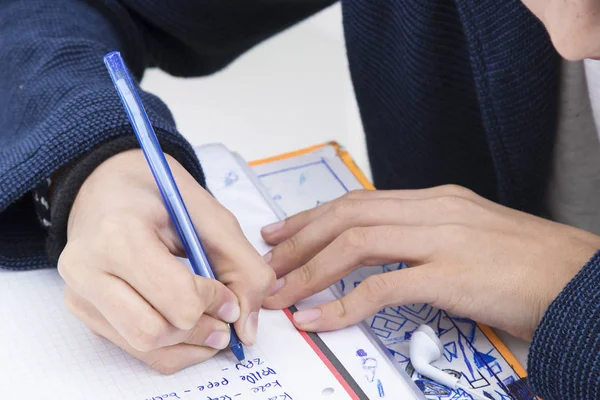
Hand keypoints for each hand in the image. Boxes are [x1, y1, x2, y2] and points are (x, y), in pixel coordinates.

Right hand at [58, 149, 273, 373]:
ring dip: (189, 344)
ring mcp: (80, 295)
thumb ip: (243, 267)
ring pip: (144, 348)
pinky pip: (133, 350)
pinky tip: (189, 329)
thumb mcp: (210, 215)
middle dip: (202, 330)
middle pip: (155, 332)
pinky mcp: (84, 312)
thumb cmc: (158, 192)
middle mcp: (88, 270)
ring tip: (212, 325)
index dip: (215, 302)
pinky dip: (171, 348)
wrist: (105, 185)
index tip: (229, 295)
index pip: (178, 297)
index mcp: (120, 235)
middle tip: (225, 318)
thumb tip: (247, 330)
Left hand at [261, 185, 599, 339]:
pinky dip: (342, 304)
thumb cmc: (528, 263)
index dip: (314, 217)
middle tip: (271, 261)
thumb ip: (426, 237)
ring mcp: (442, 240)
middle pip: (347, 216)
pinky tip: (317, 318)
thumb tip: (384, 253)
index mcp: (435, 200)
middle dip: (300, 239)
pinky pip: (382, 288)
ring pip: (355, 244)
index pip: (359, 201)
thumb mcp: (470, 236)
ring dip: (310, 269)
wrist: (581, 279)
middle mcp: (433, 210)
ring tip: (282, 291)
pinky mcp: (451, 276)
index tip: (284, 232)